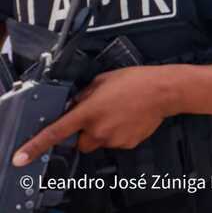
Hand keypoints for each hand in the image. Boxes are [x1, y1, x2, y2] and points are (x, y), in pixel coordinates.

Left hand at [13, 66, 173, 166]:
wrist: (164, 91)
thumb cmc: (136, 81)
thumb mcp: (103, 80)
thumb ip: (84, 95)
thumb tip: (76, 104)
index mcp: (88, 112)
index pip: (56, 132)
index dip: (36, 145)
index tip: (22, 157)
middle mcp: (98, 129)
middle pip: (80, 141)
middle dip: (85, 132)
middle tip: (99, 116)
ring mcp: (113, 139)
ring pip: (100, 141)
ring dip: (104, 131)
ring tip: (120, 112)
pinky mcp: (127, 144)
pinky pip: (116, 142)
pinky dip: (120, 133)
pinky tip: (129, 118)